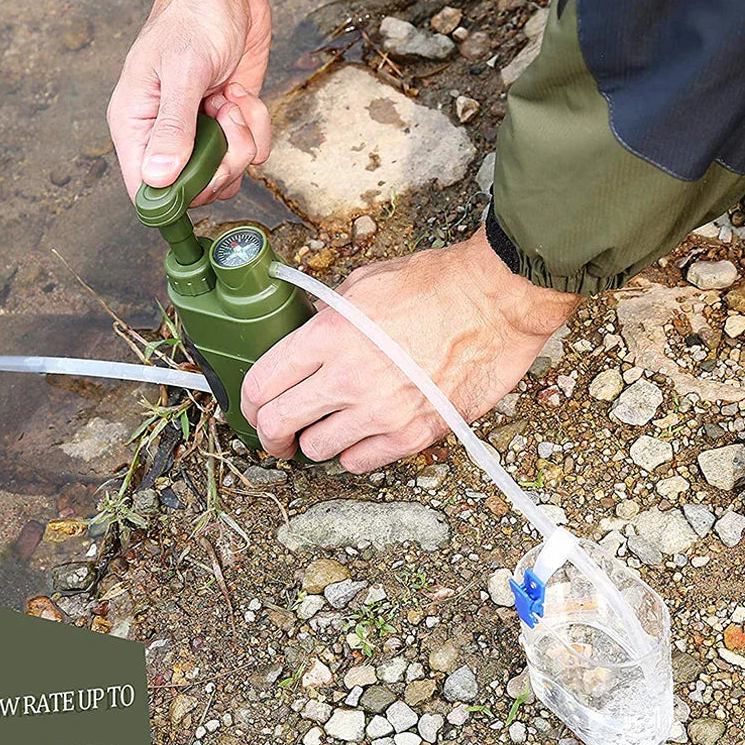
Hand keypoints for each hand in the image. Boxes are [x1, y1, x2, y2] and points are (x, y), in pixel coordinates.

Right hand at [107, 0, 272, 203]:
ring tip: (233, 100)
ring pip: (227, 173)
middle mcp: (165, 135)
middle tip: (226, 123)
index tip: (202, 176)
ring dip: (242, 142)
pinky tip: (242, 94)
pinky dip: (257, 126)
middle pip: (195, 189)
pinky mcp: (230, 123)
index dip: (175, 196)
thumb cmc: (193, 16)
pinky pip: (251, 151)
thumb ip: (172, 127)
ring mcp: (201, 131)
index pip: (144, 189)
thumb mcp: (183, 70)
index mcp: (137, 124)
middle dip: (222, 163)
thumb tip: (157, 179)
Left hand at [241, 227, 581, 471]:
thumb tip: (307, 327)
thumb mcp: (364, 282)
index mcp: (328, 335)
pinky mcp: (412, 434)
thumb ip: (327, 313)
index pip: (262, 382)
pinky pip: (360, 463)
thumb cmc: (437, 285)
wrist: (496, 303)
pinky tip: (361, 436)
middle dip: (270, 433)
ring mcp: (379, 411)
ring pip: (317, 448)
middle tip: (276, 435)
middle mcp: (347, 378)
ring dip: (316, 440)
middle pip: (279, 422)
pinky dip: (354, 453)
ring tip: (328, 427)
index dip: (248, 402)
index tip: (254, 408)